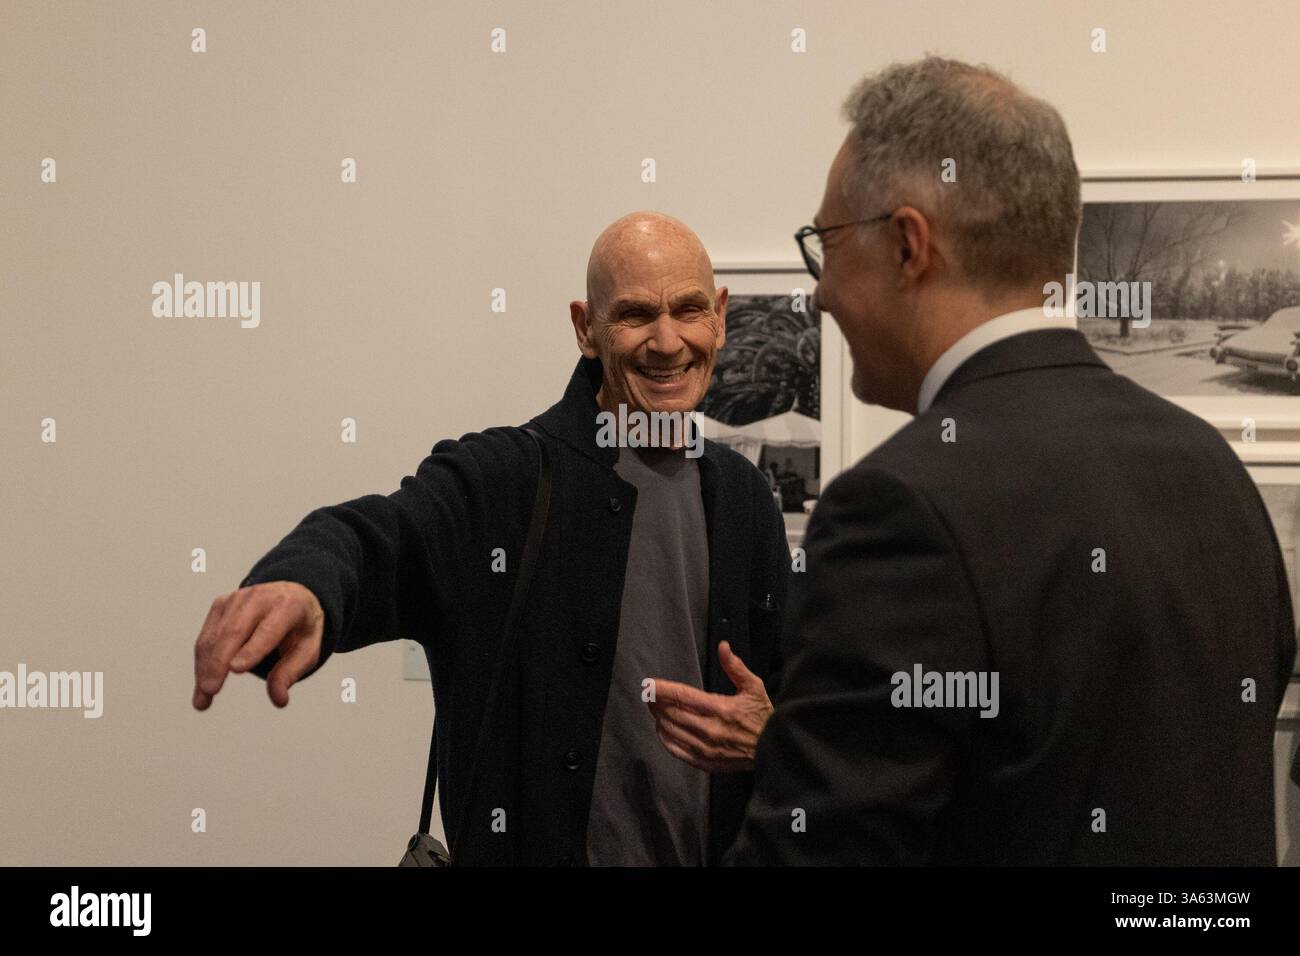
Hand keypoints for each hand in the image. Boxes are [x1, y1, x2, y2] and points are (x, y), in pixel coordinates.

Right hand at [192, 581, 324, 709]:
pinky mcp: (220, 605)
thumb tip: (279, 700)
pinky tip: (202, 686)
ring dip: (205, 668)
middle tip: (211, 690)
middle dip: (219, 661)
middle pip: (234, 630)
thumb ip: (291, 672)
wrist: (290, 597)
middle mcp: (260, 597)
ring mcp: (236, 599)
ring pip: (215, 636)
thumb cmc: (299, 627)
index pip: (268, 629)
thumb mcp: (307, 649)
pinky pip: (207, 637)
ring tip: (203, 699)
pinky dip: (202, 663)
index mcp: (289, 605)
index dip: (252, 649)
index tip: (235, 669)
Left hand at [647, 641, 772, 772]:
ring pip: (672, 731)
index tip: (648, 684)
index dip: (662, 689)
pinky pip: (677, 751)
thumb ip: (735, 667)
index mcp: (721, 709)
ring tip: (654, 708)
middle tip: (649, 694)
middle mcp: (711, 730)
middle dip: (656, 702)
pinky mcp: (706, 763)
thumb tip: (723, 646)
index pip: (682, 696)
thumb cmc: (763, 716)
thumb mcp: (753, 687)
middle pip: (672, 713)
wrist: (773, 750)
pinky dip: (665, 739)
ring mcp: (707, 749)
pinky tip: (662, 729)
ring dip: (659, 718)